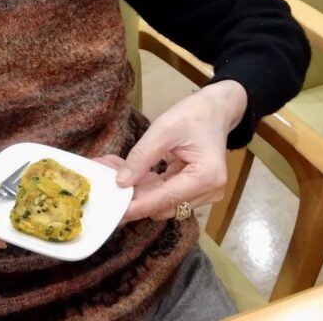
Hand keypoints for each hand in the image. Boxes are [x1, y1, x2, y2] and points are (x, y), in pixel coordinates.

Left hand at [99, 81, 247, 222]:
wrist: (215, 111)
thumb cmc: (193, 115)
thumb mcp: (163, 130)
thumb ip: (142, 157)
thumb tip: (121, 182)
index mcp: (206, 176)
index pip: (166, 199)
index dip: (139, 205)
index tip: (116, 211)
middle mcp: (209, 191)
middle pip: (164, 205)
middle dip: (136, 195)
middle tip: (107, 181)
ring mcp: (205, 193)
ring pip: (164, 202)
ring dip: (141, 190)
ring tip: (116, 171)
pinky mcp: (198, 191)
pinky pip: (169, 194)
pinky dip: (150, 186)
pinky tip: (132, 174)